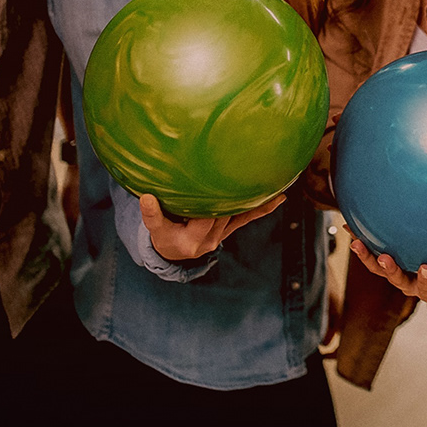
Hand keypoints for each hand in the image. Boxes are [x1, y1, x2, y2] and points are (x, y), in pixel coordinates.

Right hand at [139, 193, 283, 261]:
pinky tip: (280, 198)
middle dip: (233, 196)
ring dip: (254, 201)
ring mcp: (220, 235)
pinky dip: (262, 209)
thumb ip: (152, 215)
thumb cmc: (162, 236)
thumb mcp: (154, 229)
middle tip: (249, 173)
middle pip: (223, 214)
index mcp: (190, 239)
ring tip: (274, 183)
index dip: (208, 204)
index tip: (218, 188)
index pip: (203, 218)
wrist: (173, 253)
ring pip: (237, 215)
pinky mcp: (227, 230)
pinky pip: (245, 218)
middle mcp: (208, 239)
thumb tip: (146, 198)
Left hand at [349, 238, 426, 303]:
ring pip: (381, 269)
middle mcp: (414, 284)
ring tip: (357, 243)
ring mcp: (401, 273)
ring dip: (368, 257)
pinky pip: (374, 254)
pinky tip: (351, 226)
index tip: (426, 268)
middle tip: (384, 258)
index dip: (426, 279)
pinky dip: (363, 242)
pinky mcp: (390, 261)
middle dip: (392, 270)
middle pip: (400, 281)